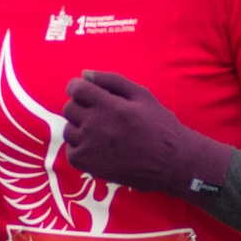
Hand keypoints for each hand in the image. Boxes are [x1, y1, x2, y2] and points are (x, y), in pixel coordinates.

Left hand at [62, 70, 232, 200]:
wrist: (171, 162)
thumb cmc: (160, 126)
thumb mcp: (142, 95)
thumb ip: (112, 81)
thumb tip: (85, 74)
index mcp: (109, 105)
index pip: (76, 89)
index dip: (78, 87)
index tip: (85, 91)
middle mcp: (95, 125)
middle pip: (69, 108)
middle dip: (80, 106)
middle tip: (97, 113)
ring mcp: (89, 147)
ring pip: (68, 130)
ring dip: (79, 127)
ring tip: (98, 131)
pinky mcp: (88, 165)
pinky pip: (71, 151)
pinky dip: (79, 148)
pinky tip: (96, 147)